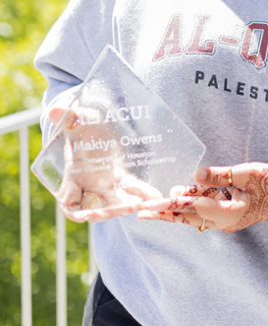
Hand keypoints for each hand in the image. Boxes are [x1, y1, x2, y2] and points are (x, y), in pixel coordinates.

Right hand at [48, 107, 161, 221]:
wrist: (94, 125)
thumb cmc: (80, 124)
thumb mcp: (75, 120)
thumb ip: (67, 118)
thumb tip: (54, 111)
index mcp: (72, 177)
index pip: (68, 203)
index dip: (75, 210)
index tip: (84, 215)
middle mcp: (88, 186)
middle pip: (97, 207)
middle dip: (111, 210)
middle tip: (127, 208)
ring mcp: (105, 184)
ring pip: (116, 201)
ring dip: (128, 204)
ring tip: (141, 205)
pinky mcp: (120, 179)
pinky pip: (132, 188)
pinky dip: (143, 193)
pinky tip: (156, 196)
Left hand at [137, 162, 267, 231]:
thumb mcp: (247, 172)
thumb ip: (220, 175)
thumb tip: (194, 175)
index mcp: (228, 213)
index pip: (191, 208)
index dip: (168, 206)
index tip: (149, 207)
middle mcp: (224, 222)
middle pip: (186, 218)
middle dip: (163, 214)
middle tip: (139, 211)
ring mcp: (226, 221)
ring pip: (192, 218)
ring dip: (172, 213)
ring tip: (150, 209)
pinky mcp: (228, 216)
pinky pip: (202, 215)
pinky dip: (187, 209)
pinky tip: (177, 200)